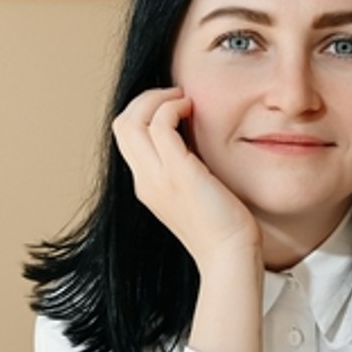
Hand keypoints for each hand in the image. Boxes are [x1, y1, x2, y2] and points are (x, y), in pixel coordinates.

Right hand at [112, 87, 261, 274]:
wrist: (229, 257)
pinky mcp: (179, 174)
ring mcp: (158, 178)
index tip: (174, 106)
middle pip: (121, 125)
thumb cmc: (223, 227)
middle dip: (145, 99)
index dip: (145, 112)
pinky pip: (161, 125)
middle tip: (176, 95)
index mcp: (147, 185)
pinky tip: (192, 108)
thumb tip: (194, 139)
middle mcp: (145, 181)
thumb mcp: (196, 192)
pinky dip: (172, 107)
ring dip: (156, 98)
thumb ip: (187, 168)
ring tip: (183, 98)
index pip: (127, 137)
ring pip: (132, 121)